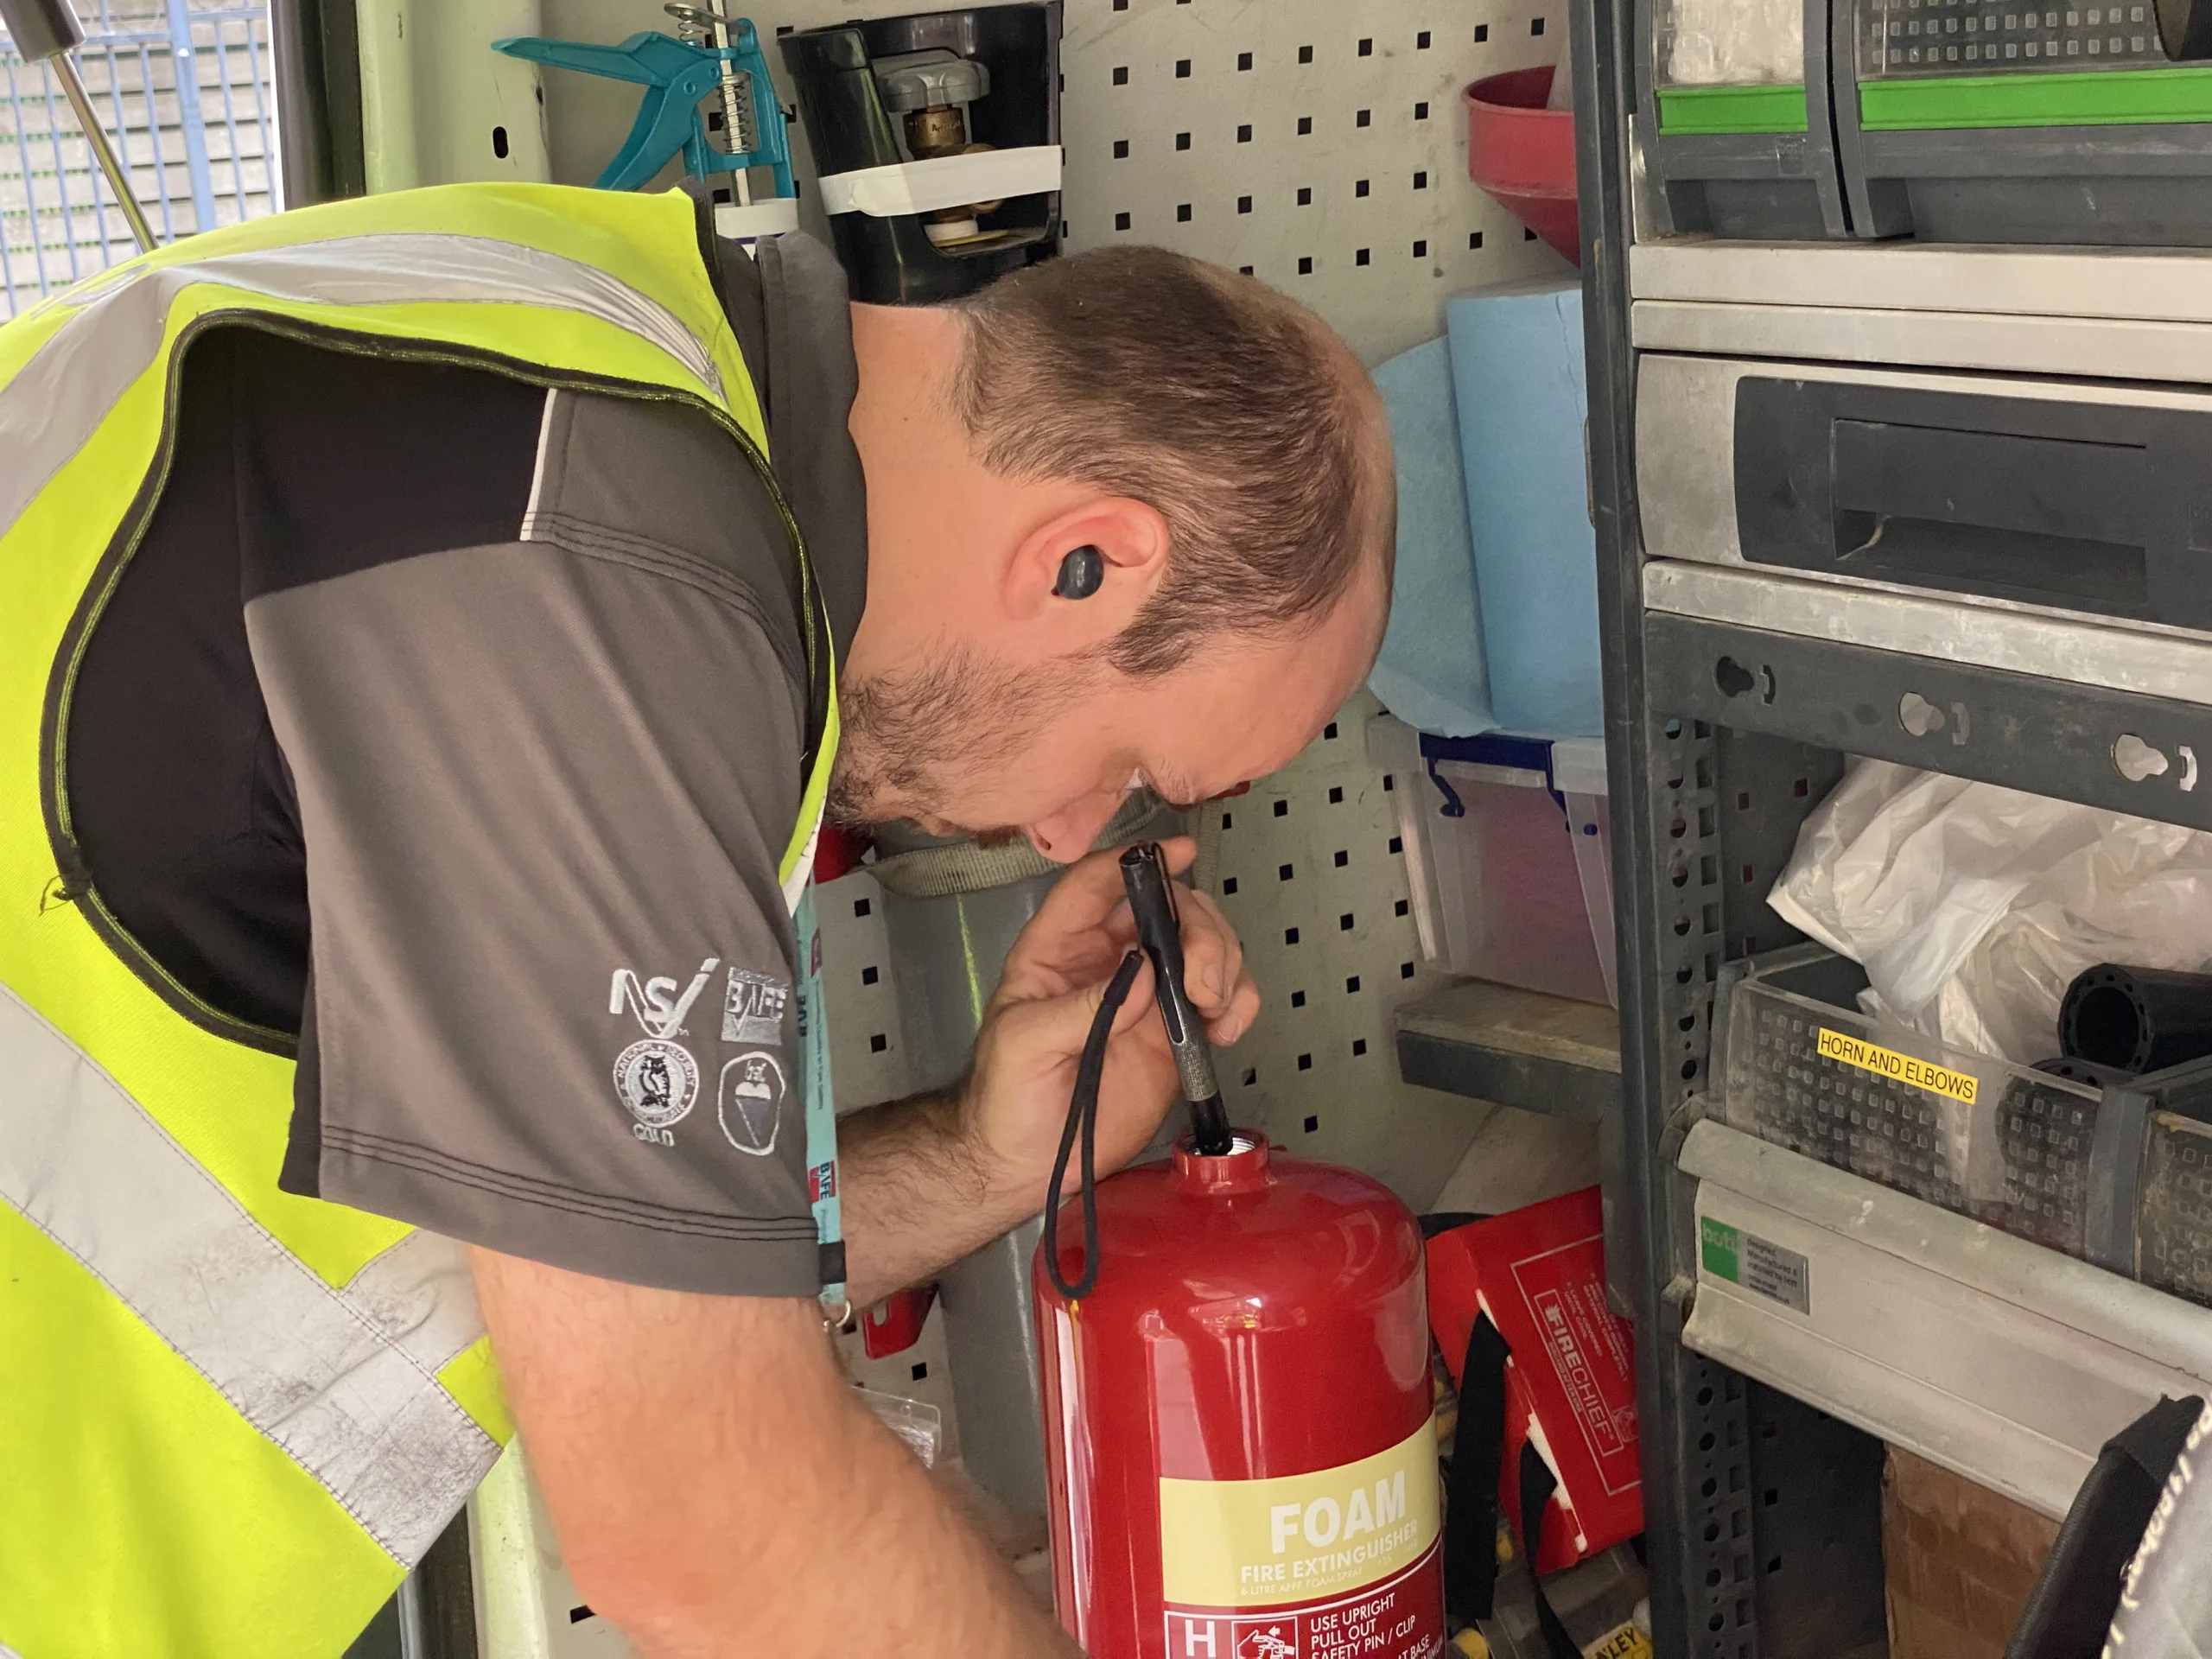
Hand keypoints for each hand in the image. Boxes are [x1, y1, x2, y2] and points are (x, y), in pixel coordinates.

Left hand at [962, 837, 1259, 1201]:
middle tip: (1206, 983)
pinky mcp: (1176, 1035)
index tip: (1180, 853)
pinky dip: (1238, 1003)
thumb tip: (1145, 976)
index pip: (1097, 884)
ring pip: (1204, 948)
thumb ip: (1080, 1008)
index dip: (1136, 860)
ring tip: (1217, 1011)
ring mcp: (1149, 997)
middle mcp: (1110, 961)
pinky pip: (1221, 1000)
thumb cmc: (1005, 1096)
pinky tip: (1228, 1029)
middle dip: (1201, 931)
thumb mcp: (1024, 1043)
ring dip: (1226, 964)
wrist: (1023, 1162)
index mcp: (1060, 948)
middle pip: (1169, 910)